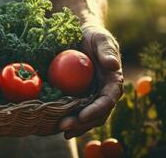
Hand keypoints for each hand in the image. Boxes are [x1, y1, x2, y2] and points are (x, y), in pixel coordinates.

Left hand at [60, 24, 123, 138]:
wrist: (80, 35)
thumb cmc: (93, 36)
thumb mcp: (100, 38)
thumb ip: (107, 51)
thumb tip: (112, 65)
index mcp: (112, 83)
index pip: (107, 101)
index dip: (96, 110)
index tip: (83, 115)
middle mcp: (102, 93)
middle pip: (96, 114)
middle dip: (82, 123)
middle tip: (64, 126)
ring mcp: (89, 96)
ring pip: (84, 117)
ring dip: (74, 125)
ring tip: (60, 129)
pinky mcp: (76, 96)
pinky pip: (71, 110)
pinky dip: (64, 118)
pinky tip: (52, 125)